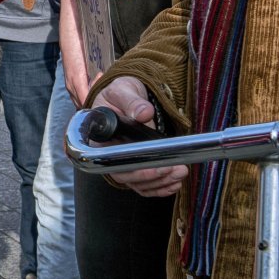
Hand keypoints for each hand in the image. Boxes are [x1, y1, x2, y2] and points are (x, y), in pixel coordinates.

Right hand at [90, 77, 186, 197]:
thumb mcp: (123, 91)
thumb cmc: (120, 93)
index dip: (132, 169)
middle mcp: (107, 155)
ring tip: (180, 172)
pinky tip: (175, 183)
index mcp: (98, 138)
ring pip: (138, 183)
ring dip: (160, 182)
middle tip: (174, 168)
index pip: (110, 161)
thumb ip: (132, 101)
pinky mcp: (135, 167)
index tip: (153, 168)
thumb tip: (144, 113)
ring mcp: (121, 163)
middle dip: (152, 177)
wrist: (127, 97)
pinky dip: (161, 187)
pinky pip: (145, 185)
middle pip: (125, 176)